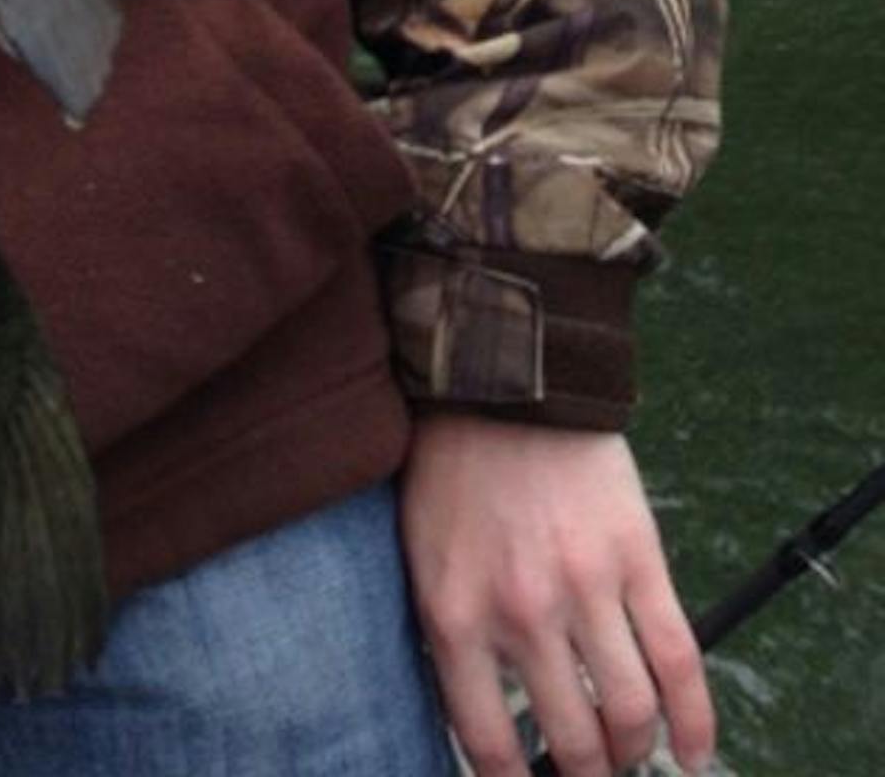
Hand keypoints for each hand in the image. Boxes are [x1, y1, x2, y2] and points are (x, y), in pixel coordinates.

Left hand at [400, 417, 714, 776]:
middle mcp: (521, 613)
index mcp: (455, 616)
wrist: (500, 379)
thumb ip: (450, 634)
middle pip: (572, 743)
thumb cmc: (451, 469)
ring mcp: (584, 587)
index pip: (490, 745)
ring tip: (631, 756)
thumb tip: (480, 719)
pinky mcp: (637, 557)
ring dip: (636, 753)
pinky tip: (695, 751)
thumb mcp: (421, 555)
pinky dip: (696, 720)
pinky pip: (679, 659)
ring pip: (631, 713)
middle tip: (588, 776)